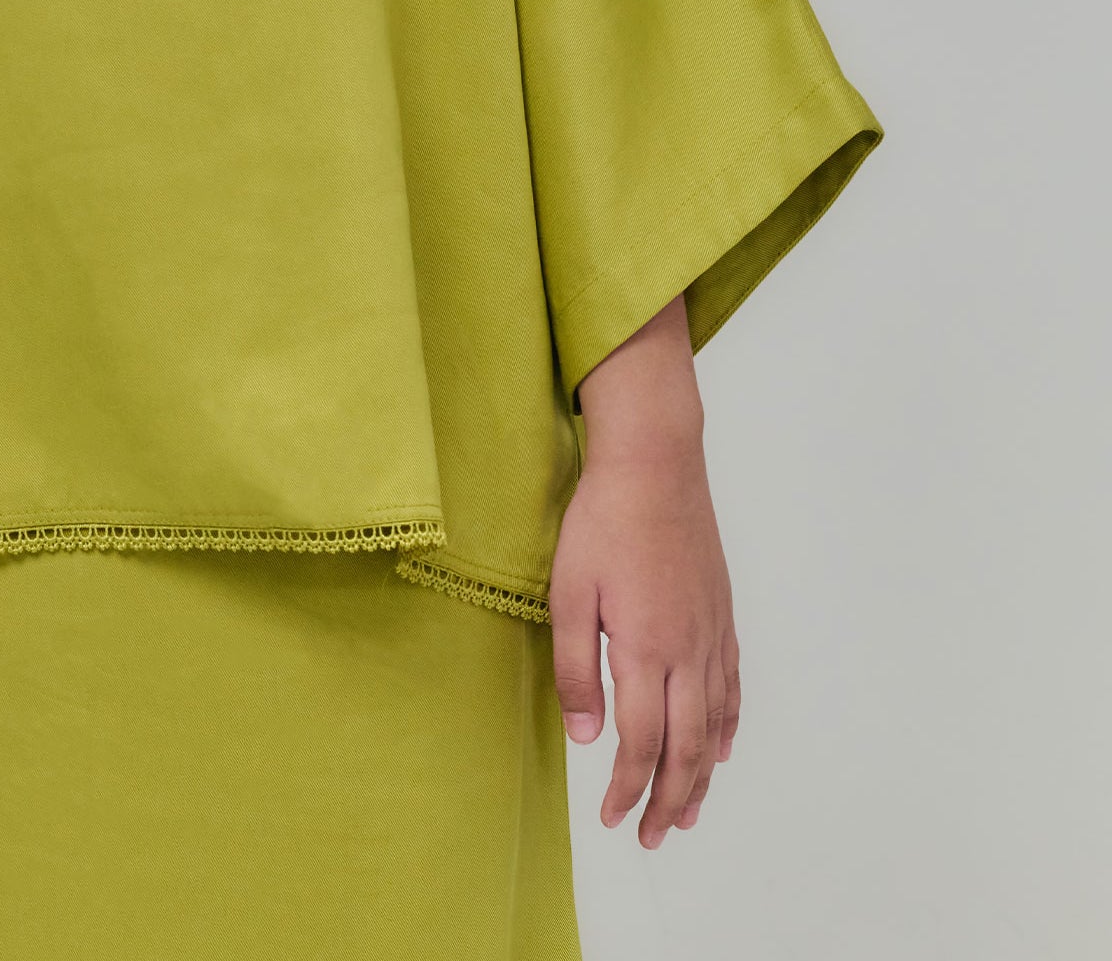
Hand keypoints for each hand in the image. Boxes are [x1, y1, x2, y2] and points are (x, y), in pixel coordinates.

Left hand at [548, 296, 739, 848]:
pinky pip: (732, 687)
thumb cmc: (603, 520)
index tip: (613, 820)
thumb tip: (587, 737)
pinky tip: (722, 747)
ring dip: (702, 776)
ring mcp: (711, 634)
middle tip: (655, 838)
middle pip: (686, 748)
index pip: (642, 743)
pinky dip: (727, 727)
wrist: (656, 463)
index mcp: (646, 650)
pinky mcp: (721, 615)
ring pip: (714, 726)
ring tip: (690, 813)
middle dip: (669, 800)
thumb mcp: (569, 591)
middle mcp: (688, 652)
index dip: (629, 789)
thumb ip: (576, 668)